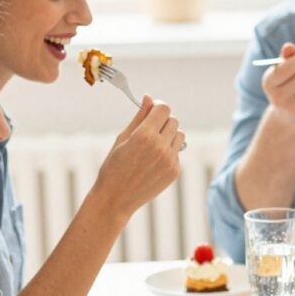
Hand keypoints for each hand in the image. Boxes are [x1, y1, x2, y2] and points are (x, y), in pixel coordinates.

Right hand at [94, 96, 183, 218]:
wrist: (116, 197)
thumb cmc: (114, 165)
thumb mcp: (123, 137)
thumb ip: (140, 117)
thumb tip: (149, 98)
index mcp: (145, 135)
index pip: (164, 109)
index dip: (158, 107)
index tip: (152, 110)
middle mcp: (160, 147)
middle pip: (173, 120)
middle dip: (163, 121)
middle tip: (150, 128)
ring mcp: (170, 160)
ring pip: (179, 135)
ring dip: (169, 135)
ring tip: (153, 143)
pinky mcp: (174, 171)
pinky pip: (177, 152)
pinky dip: (169, 151)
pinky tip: (153, 160)